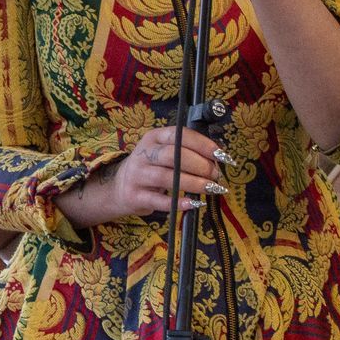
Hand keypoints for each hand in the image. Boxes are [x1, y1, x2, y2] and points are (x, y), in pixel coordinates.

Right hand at [69, 125, 226, 223]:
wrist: (120, 187)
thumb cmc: (151, 168)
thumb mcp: (164, 152)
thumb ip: (187, 151)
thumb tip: (218, 158)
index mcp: (153, 138)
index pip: (179, 135)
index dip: (202, 144)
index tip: (220, 155)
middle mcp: (143, 154)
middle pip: (173, 155)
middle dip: (199, 165)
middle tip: (215, 175)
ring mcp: (137, 175)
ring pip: (167, 177)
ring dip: (193, 183)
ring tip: (211, 188)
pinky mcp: (135, 196)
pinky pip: (159, 201)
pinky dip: (179, 203)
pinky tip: (194, 204)